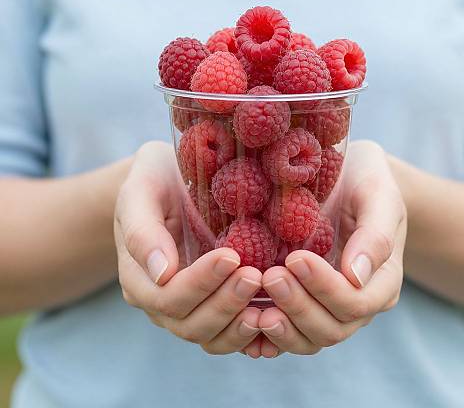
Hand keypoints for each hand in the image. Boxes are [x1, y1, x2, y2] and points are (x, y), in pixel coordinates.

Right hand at [114, 141, 261, 353]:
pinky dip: (251, 333)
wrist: (170, 179)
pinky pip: (229, 332)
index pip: (168, 296)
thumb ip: (142, 231)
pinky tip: (274, 319)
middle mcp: (161, 300)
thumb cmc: (155, 180)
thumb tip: (163, 274)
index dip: (200, 283)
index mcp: (139, 278)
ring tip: (269, 303)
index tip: (231, 256)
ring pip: (211, 335)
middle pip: (190, 323)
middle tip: (256, 276)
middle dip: (225, 303)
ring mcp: (188, 306)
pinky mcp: (213, 303)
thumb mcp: (140, 192)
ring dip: (240, 324)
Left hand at [244, 140, 406, 357]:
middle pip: (331, 328)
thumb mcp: (378, 196)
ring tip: (253, 308)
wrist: (348, 175)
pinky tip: (247, 319)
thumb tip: (356, 276)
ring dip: (282, 326)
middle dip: (299, 306)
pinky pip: (287, 330)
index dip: (325, 288)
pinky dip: (267, 335)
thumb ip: (375, 236)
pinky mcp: (302, 302)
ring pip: (308, 338)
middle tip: (270, 277)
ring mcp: (327, 306)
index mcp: (381, 281)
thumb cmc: (365, 181)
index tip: (295, 258)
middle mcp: (357, 302)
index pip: (355, 303)